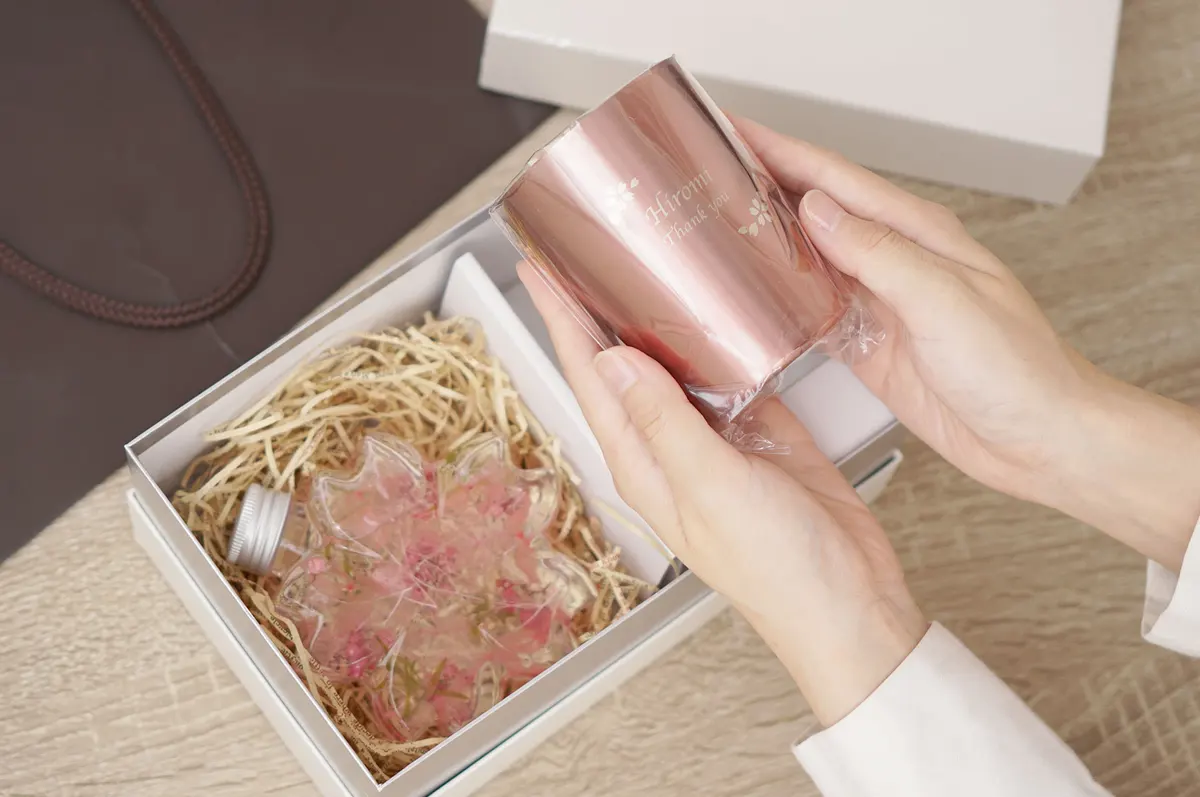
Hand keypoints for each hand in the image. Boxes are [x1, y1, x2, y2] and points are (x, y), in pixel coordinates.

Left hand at [518, 262, 925, 724]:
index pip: (590, 377)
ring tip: (640, 262)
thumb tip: (616, 363)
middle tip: (580, 249)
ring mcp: (715, 436)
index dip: (562, 319)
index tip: (541, 269)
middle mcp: (670, 445)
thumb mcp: (711, 488)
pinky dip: (719, 337)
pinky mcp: (761, 430)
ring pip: (674, 362)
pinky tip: (716, 307)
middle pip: (622, 362)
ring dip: (655, 315)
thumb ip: (665, 423)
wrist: (849, 603)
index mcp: (644, 462)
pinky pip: (729, 371)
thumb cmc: (777, 570)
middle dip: (596, 307)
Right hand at [737, 117, 1199, 570]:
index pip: (836, 179)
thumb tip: (818, 211)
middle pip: (816, 213)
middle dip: (763, 188)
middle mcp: (897, 262)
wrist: (1042, 439)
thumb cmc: (1019, 370)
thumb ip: (879, 254)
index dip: (781, 152)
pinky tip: (755, 304)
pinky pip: (815, 316)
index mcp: (918, 235)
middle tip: (708, 177)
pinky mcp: (873, 348)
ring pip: (811, 263)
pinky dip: (783, 305)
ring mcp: (882, 305)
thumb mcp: (945, 301)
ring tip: (716, 232)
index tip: (735, 131)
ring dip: (768, 245)